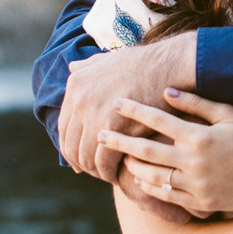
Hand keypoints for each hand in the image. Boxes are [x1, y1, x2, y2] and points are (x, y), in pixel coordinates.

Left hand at [58, 34, 194, 179]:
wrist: (168, 64)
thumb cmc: (144, 63)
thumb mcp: (108, 59)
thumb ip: (87, 65)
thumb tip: (71, 66)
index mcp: (76, 85)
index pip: (64, 127)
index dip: (69, 147)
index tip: (76, 160)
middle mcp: (80, 100)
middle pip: (72, 144)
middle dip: (80, 162)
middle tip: (91, 171)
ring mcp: (94, 113)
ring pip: (86, 156)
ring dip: (94, 170)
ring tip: (105, 175)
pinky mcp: (113, 126)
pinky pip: (103, 160)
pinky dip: (108, 172)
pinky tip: (116, 175)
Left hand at [96, 88, 232, 212]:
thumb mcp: (231, 114)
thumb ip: (198, 104)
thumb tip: (168, 91)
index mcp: (200, 137)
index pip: (159, 120)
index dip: (134, 111)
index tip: (115, 103)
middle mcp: (194, 162)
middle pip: (146, 151)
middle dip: (119, 141)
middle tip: (99, 134)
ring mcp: (195, 185)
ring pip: (152, 177)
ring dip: (132, 167)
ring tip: (120, 158)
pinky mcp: (199, 202)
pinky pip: (166, 196)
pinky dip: (150, 187)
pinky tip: (141, 180)